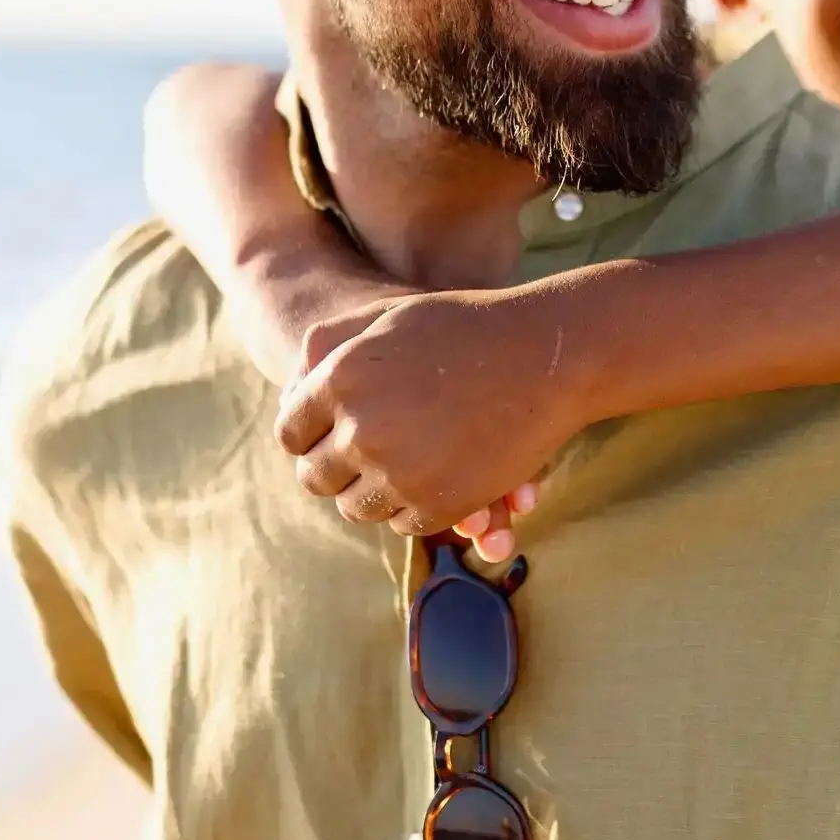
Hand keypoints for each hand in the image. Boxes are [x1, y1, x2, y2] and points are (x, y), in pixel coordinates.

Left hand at [276, 288, 591, 554]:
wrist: (548, 357)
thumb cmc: (465, 328)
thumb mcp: (387, 316)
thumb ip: (330, 346)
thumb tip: (291, 395)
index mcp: (341, 379)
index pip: (291, 433)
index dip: (309, 435)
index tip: (331, 432)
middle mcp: (361, 429)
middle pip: (316, 477)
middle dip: (335, 467)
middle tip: (365, 453)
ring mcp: (400, 472)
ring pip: (355, 507)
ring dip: (371, 491)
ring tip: (399, 463)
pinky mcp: (438, 505)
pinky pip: (401, 524)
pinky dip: (412, 506)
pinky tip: (435, 472)